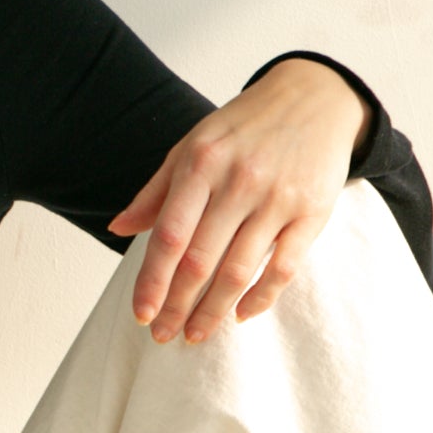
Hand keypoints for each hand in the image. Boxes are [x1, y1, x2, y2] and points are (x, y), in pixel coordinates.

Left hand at [107, 58, 367, 340]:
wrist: (314, 97)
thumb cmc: (244, 126)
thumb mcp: (193, 145)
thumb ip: (156, 191)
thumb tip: (117, 228)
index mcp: (201, 164)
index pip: (169, 235)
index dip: (151, 281)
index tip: (140, 314)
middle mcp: (238, 182)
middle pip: (199, 261)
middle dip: (177, 305)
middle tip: (163, 336)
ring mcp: (277, 198)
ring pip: (238, 271)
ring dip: (213, 311)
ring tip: (196, 334)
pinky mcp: (311, 212)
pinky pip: (283, 268)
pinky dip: (260, 298)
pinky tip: (241, 315)